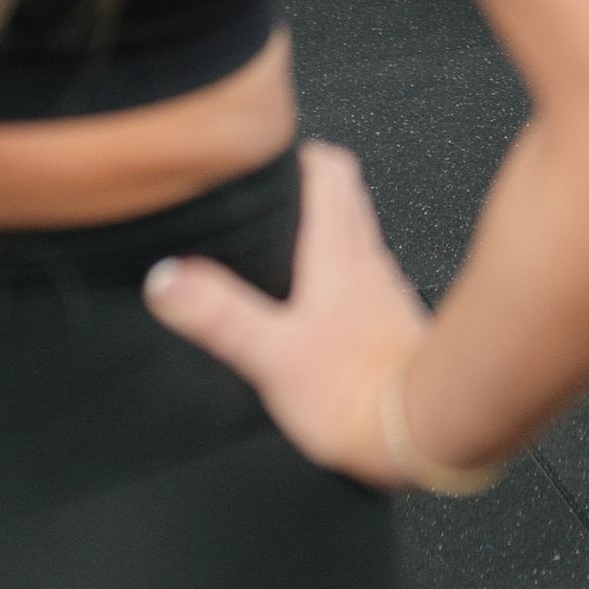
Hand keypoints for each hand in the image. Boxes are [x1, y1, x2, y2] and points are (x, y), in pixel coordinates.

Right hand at [143, 140, 435, 487]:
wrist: (422, 434)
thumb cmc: (354, 394)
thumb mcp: (272, 352)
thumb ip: (219, 313)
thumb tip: (166, 275)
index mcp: (339, 249)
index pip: (329, 169)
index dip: (297, 154)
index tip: (263, 155)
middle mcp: (366, 258)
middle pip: (342, 196)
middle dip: (305, 186)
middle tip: (264, 197)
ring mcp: (382, 289)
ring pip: (352, 235)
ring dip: (320, 229)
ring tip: (277, 249)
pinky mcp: (389, 322)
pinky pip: (361, 278)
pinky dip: (336, 273)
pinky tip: (312, 306)